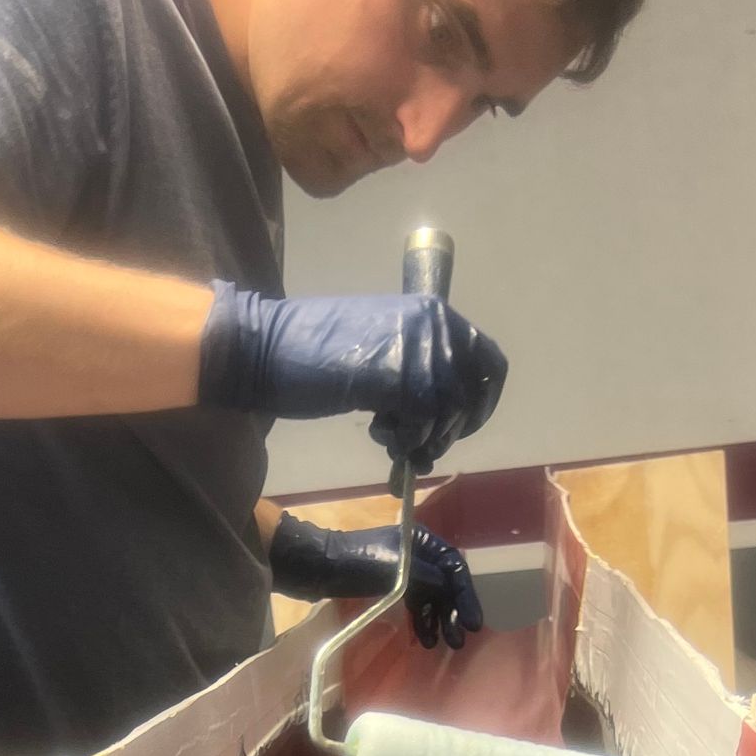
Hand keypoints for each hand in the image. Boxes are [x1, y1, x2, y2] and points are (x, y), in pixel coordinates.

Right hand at [199, 285, 506, 473]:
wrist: (266, 348)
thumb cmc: (315, 351)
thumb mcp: (381, 346)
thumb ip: (418, 367)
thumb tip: (446, 414)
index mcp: (433, 311)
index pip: (489, 362)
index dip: (481, 405)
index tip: (457, 429)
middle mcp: (434, 323)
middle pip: (471, 395)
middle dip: (448, 431)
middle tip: (416, 445)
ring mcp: (417, 347)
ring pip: (449, 413)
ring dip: (423, 439)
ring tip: (389, 438)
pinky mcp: (395, 375)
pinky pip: (422, 424)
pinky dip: (405, 441)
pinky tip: (379, 435)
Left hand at [267, 514, 483, 648]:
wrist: (317, 568)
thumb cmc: (355, 563)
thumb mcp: (394, 569)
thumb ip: (424, 577)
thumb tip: (448, 587)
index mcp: (422, 540)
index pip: (454, 567)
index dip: (466, 596)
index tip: (474, 623)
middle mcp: (418, 553)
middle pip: (446, 585)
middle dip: (454, 613)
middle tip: (460, 641)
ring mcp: (405, 571)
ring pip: (432, 598)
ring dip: (439, 621)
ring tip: (444, 645)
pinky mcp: (391, 587)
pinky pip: (415, 605)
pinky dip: (421, 621)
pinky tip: (425, 640)